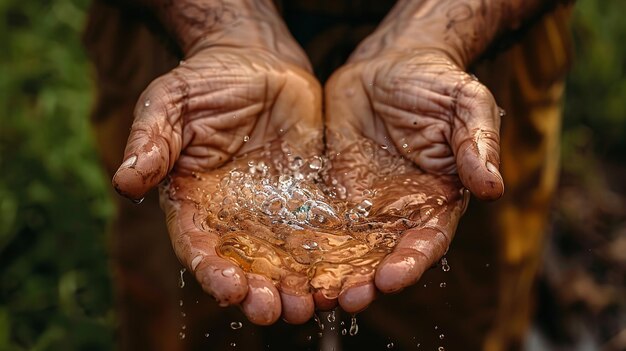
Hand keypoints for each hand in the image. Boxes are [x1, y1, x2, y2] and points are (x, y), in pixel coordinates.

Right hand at [112, 43, 322, 324]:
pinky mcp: (306, 196)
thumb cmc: (205, 81)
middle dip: (259, 292)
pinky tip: (343, 274)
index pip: (198, 245)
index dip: (212, 270)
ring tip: (312, 306)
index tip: (229, 289)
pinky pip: (319, 230)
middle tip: (275, 311)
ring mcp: (272, 209)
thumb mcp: (171, 104)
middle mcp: (233, 216)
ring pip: (284, 259)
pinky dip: (329, 256)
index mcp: (193, 202)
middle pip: (245, 265)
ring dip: (296, 286)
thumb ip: (152, 142)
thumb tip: (124, 180)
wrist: (255, 61)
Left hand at [323, 48, 502, 311]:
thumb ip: (476, 144)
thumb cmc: (435, 82)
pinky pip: (319, 220)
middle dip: (367, 281)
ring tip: (315, 294)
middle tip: (346, 301)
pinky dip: (307, 244)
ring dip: (333, 272)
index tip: (391, 279)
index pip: (427, 239)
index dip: (411, 262)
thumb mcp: (465, 104)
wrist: (391, 64)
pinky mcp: (333, 190)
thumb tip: (493, 186)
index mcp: (437, 197)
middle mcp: (400, 210)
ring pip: (348, 248)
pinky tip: (289, 260)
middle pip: (383, 255)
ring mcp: (364, 203)